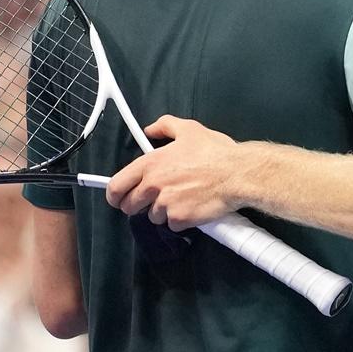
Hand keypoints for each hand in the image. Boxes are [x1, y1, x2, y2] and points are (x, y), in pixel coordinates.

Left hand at [105, 116, 242, 231]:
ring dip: (163, 211)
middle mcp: (153, 185)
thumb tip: (149, 130)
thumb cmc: (215, 152)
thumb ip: (164, 126)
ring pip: (153, 216)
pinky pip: (172, 225)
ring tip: (181, 199)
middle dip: (139, 205)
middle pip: (130, 206)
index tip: (119, 198)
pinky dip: (180, 219)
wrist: (238, 174)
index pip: (116, 186)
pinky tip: (192, 207)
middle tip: (153, 199)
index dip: (114, 195)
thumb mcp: (189, 129)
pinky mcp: (179, 219)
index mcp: (151, 163)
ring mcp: (165, 204)